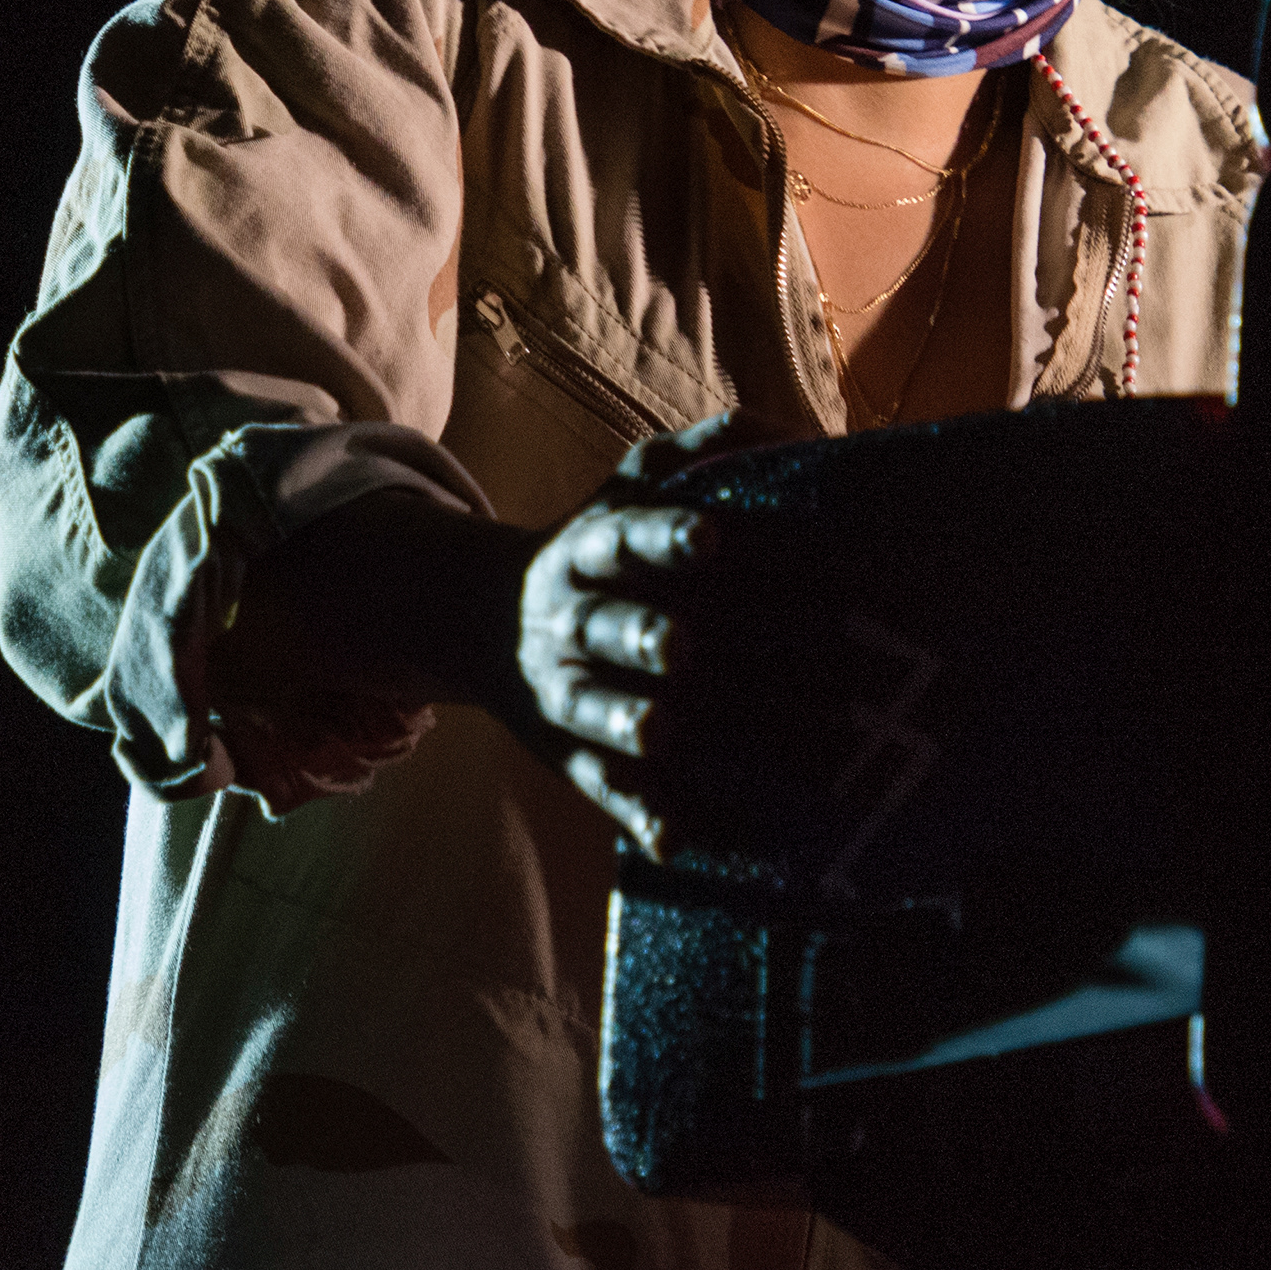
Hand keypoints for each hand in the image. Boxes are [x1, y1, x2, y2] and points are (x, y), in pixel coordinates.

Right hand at [518, 413, 766, 855]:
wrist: (480, 620)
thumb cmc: (595, 545)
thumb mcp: (629, 486)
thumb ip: (699, 450)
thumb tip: (791, 432)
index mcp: (594, 549)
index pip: (631, 536)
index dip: (666, 536)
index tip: (710, 538)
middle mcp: (574, 618)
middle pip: (605, 624)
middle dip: (640, 634)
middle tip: (683, 644)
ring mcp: (568, 687)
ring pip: (594, 706)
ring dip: (624, 719)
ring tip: (659, 731)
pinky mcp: (573, 751)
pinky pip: (601, 784)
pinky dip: (634, 811)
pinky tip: (671, 837)